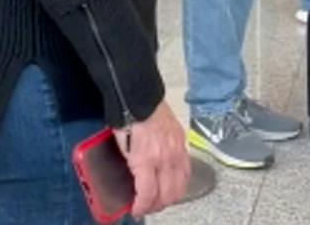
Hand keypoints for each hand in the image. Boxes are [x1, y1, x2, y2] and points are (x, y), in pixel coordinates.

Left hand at [116, 102, 189, 217]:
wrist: (140, 98)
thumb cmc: (126, 122)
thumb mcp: (122, 149)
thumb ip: (132, 168)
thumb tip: (134, 185)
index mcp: (146, 161)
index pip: (148, 195)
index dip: (142, 207)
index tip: (136, 211)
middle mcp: (165, 160)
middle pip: (167, 195)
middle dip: (157, 206)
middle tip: (148, 207)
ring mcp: (177, 152)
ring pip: (181, 185)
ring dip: (171, 196)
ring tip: (162, 198)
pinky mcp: (183, 144)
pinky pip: (187, 170)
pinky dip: (181, 182)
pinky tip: (174, 183)